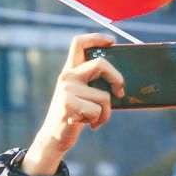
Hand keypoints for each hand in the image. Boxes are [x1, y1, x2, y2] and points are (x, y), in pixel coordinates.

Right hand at [21, 33, 124, 175]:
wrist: (54, 137)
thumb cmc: (74, 116)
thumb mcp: (82, 96)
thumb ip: (93, 85)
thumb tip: (119, 83)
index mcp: (70, 71)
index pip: (79, 44)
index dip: (96, 38)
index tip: (112, 41)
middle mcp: (67, 77)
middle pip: (101, 64)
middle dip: (117, 78)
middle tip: (120, 92)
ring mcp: (67, 90)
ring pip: (104, 97)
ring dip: (106, 113)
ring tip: (95, 119)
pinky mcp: (69, 105)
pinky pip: (97, 111)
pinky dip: (99, 121)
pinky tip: (88, 124)